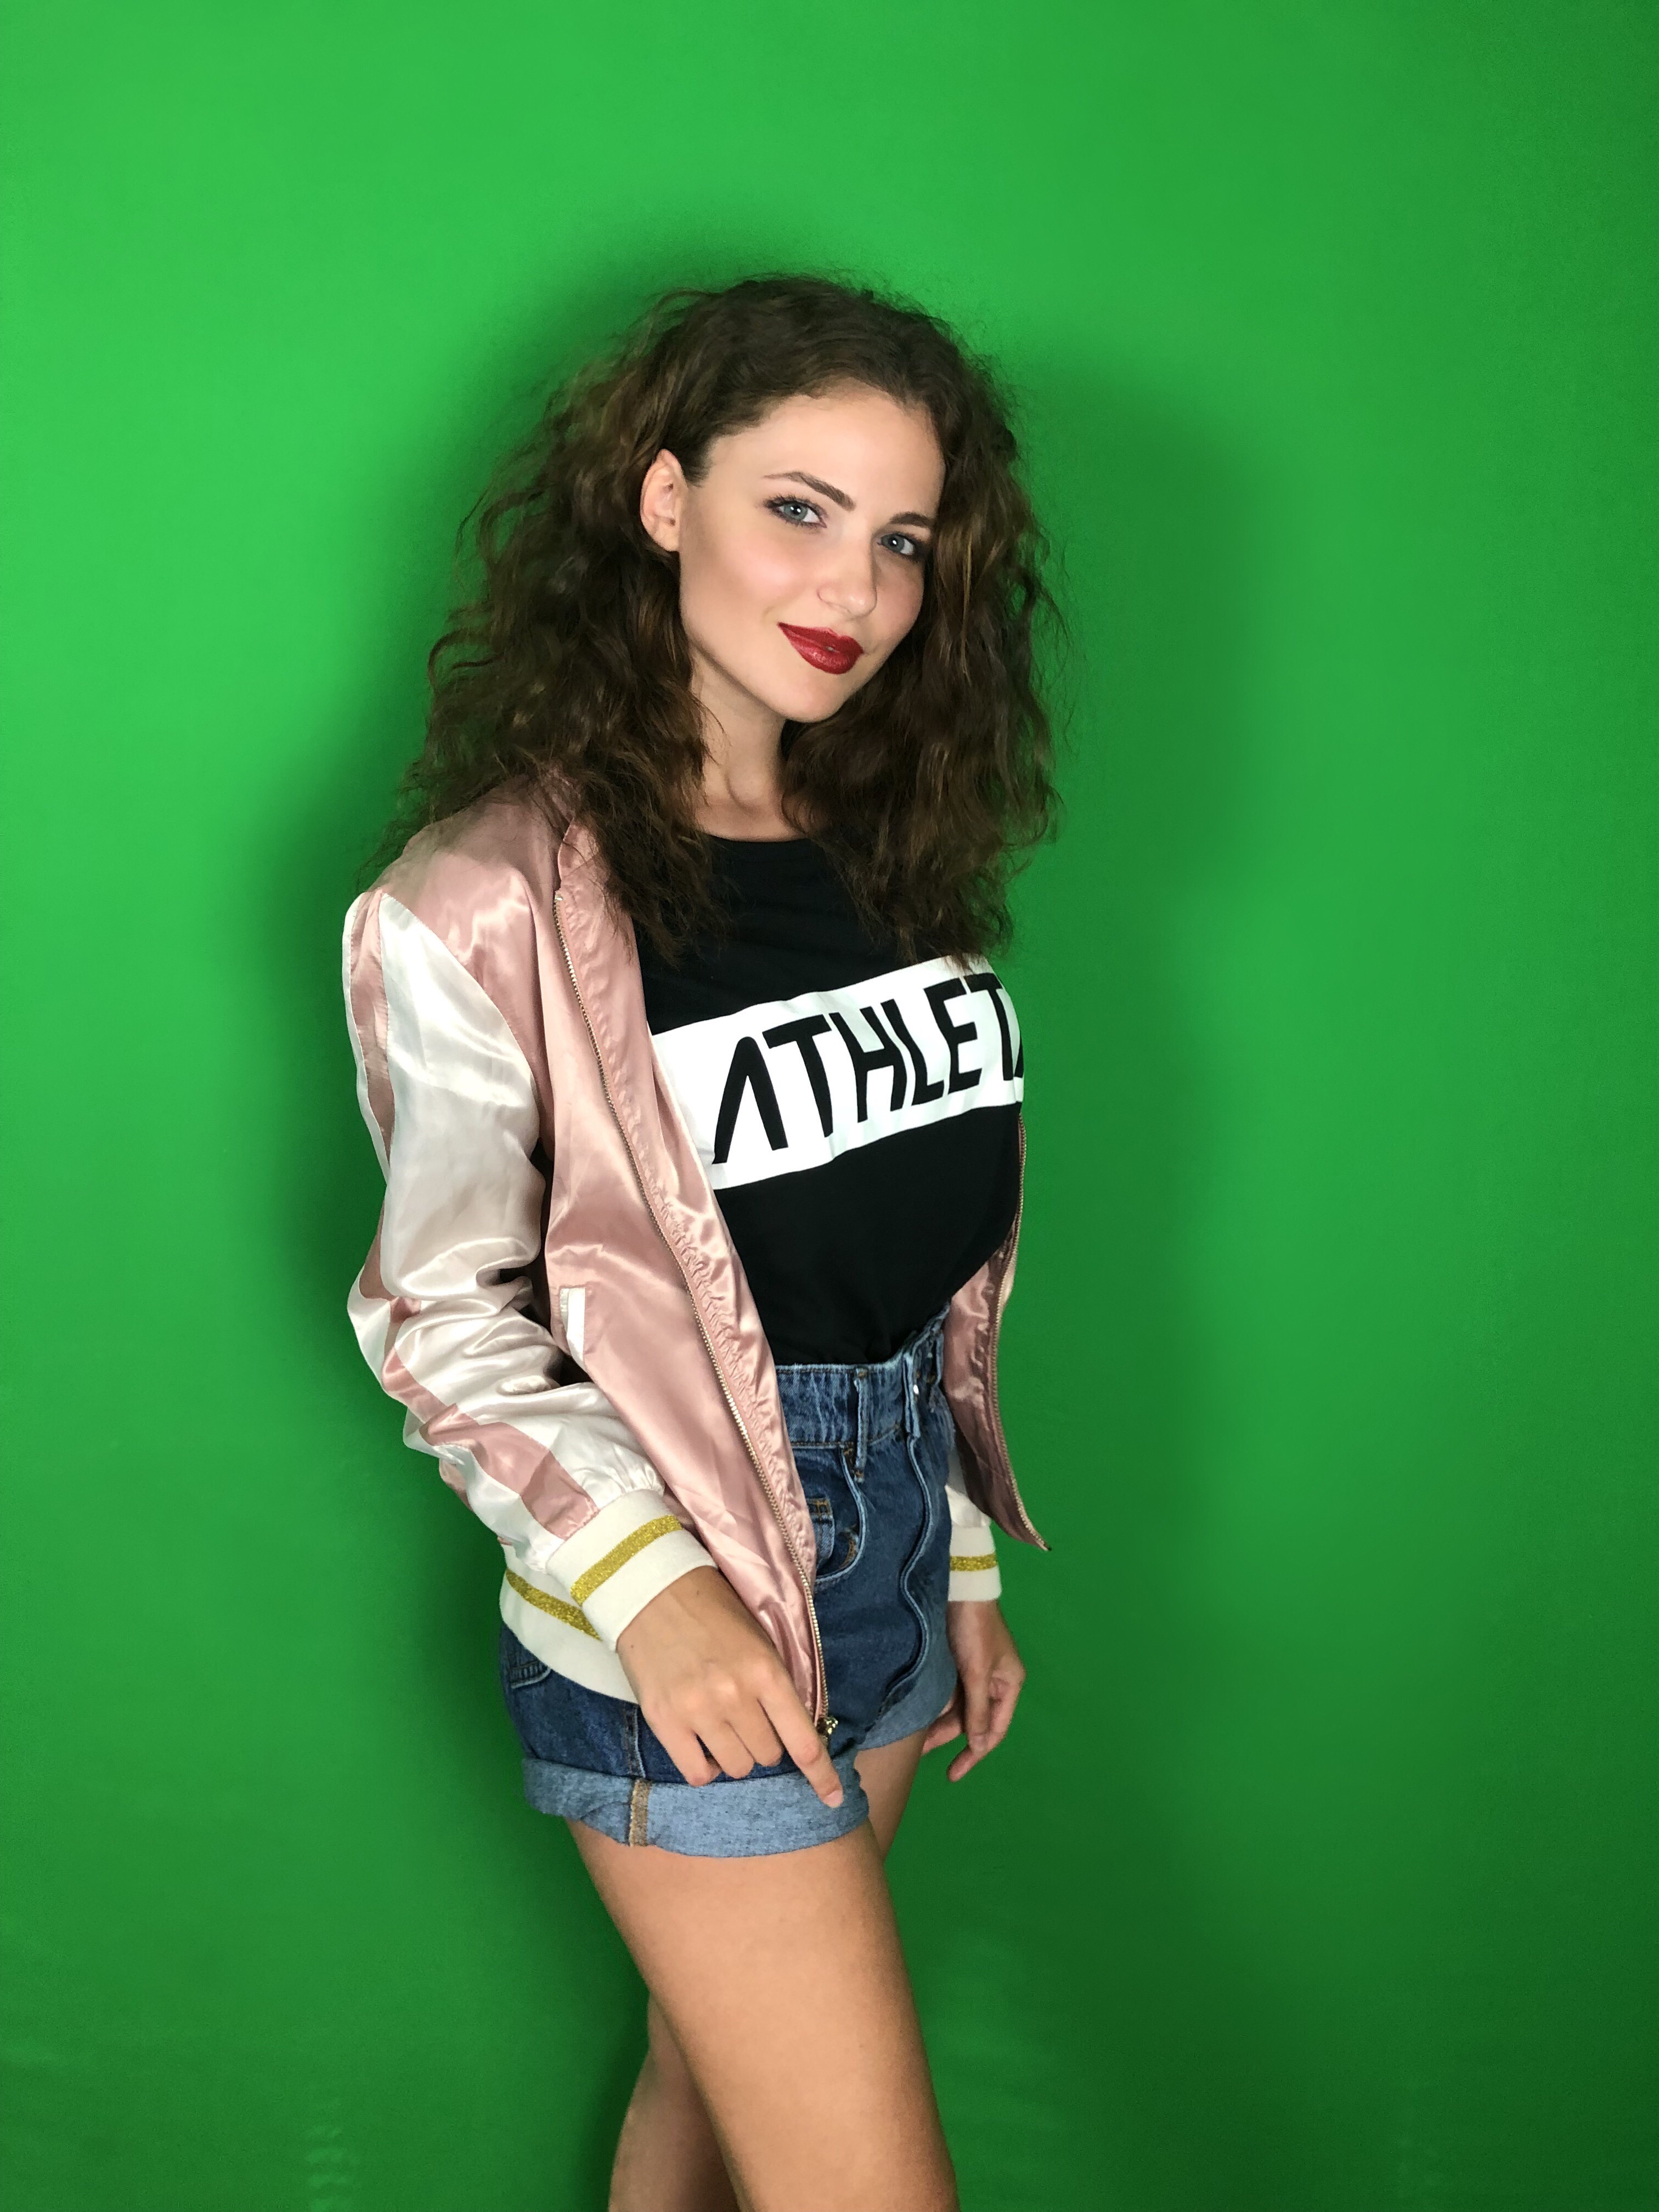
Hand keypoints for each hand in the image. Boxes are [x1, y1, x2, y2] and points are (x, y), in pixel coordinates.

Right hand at [615, 1567, 843, 1807]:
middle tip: (746, 1714)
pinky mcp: (665, 1722)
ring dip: (735, 1753)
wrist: (651, 1590)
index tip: (833, 1800)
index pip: (803, 1740)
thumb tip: (793, 1730)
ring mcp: (699, 1712)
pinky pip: (698, 1773)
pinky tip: (701, 1743)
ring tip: (721, 1724)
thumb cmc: (712, 1610)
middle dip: (764, 1741)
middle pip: (768, 1755)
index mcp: (766, 1672)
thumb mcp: (759, 1639)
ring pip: (736, 1767)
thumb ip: (776, 1684)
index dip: (821, 1775)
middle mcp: (736, 1697)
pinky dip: (705, 1766)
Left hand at [923, 1599, 1025, 1781]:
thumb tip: (979, 1745)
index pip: (993, 1730)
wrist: (960, 1586)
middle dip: (947, 1737)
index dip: (974, 1754)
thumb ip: (977, 1710)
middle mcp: (993, 1682)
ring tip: (912, 1740)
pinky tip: (916, 1716)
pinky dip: (934, 1705)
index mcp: (1008, 1685)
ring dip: (937, 1722)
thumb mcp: (977, 1672)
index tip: (953, 1773)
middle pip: (971, 1720)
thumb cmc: (975, 1630)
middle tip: (920, 1755)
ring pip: (956, 1707)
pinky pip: (947, 1692)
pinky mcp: (956, 1661)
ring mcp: (974, 1672)